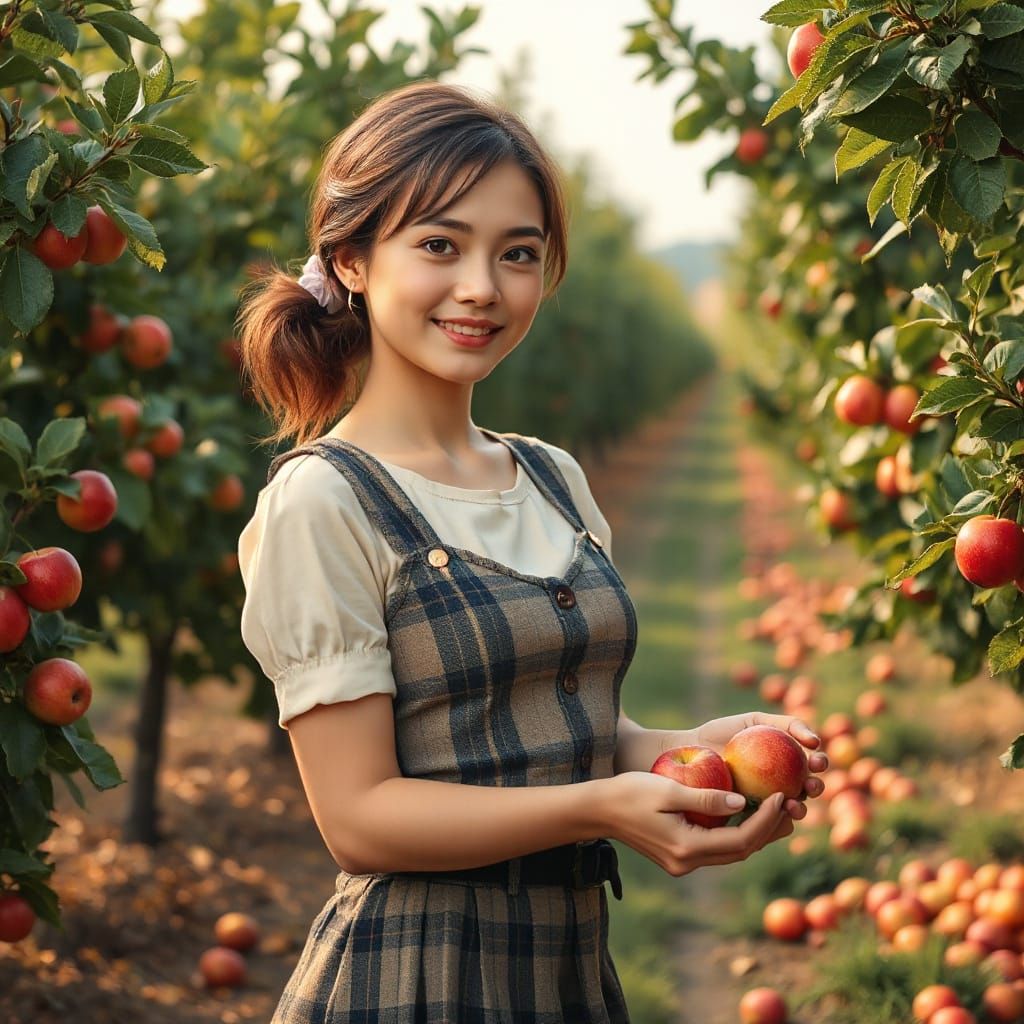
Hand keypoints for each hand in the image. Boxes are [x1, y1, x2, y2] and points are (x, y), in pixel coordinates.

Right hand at [602, 771, 794, 876]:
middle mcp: (688, 863)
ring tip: (776, 809)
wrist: (597, 811)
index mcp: (687, 848)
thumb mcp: (667, 789)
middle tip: (789, 804)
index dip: (765, 820)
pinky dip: (735, 832)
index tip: (779, 796)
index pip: (741, 840)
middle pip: (741, 851)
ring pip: (730, 852)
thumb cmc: (628, 793)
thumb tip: (742, 801)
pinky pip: (717, 847)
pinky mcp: (678, 856)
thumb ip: (705, 797)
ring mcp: (683, 863)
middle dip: (768, 829)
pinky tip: (745, 814)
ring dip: (755, 833)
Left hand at [691, 711, 827, 819]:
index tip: (817, 761)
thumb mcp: (754, 722)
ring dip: (800, 809)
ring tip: (793, 804)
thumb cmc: (721, 733)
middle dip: (816, 788)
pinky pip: (768, 823)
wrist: (688, 753)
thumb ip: (787, 724)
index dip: (821, 763)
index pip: (812, 764)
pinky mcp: (750, 820)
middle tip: (810, 785)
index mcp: (787, 762)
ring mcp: (766, 804)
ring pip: (792, 810)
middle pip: (808, 789)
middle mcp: (781, 784)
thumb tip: (816, 741)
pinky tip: (775, 814)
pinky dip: (775, 820)